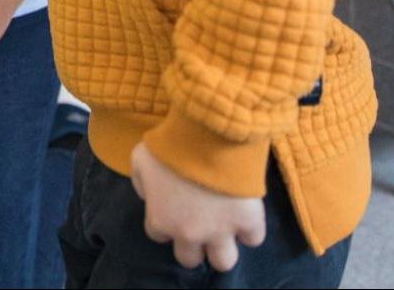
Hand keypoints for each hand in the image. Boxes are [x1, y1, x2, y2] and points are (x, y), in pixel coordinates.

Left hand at [130, 142, 265, 272]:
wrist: (207, 133)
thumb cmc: (170, 144)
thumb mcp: (141, 158)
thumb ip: (141, 182)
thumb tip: (149, 195)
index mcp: (161, 220)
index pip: (158, 235)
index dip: (166, 220)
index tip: (174, 207)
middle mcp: (190, 233)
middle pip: (189, 259)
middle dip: (193, 243)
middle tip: (199, 222)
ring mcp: (221, 231)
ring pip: (223, 262)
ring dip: (221, 248)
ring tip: (224, 228)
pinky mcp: (248, 221)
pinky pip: (253, 238)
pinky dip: (250, 228)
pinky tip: (245, 212)